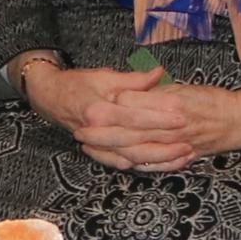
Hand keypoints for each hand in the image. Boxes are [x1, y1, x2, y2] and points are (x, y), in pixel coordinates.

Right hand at [21, 57, 205, 169]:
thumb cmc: (77, 84)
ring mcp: (97, 144)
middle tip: (190, 139)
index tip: (182, 115)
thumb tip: (159, 73)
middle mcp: (97, 130)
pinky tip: (163, 164)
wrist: (50, 98)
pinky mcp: (99, 152)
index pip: (135, 116)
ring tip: (183, 155)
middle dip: (165, 142)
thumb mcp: (104, 76)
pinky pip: (123, 164)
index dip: (160, 117)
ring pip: (132, 158)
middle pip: (136, 142)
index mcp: (99, 109)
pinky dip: (143, 166)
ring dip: (159, 159)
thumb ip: (134, 79)